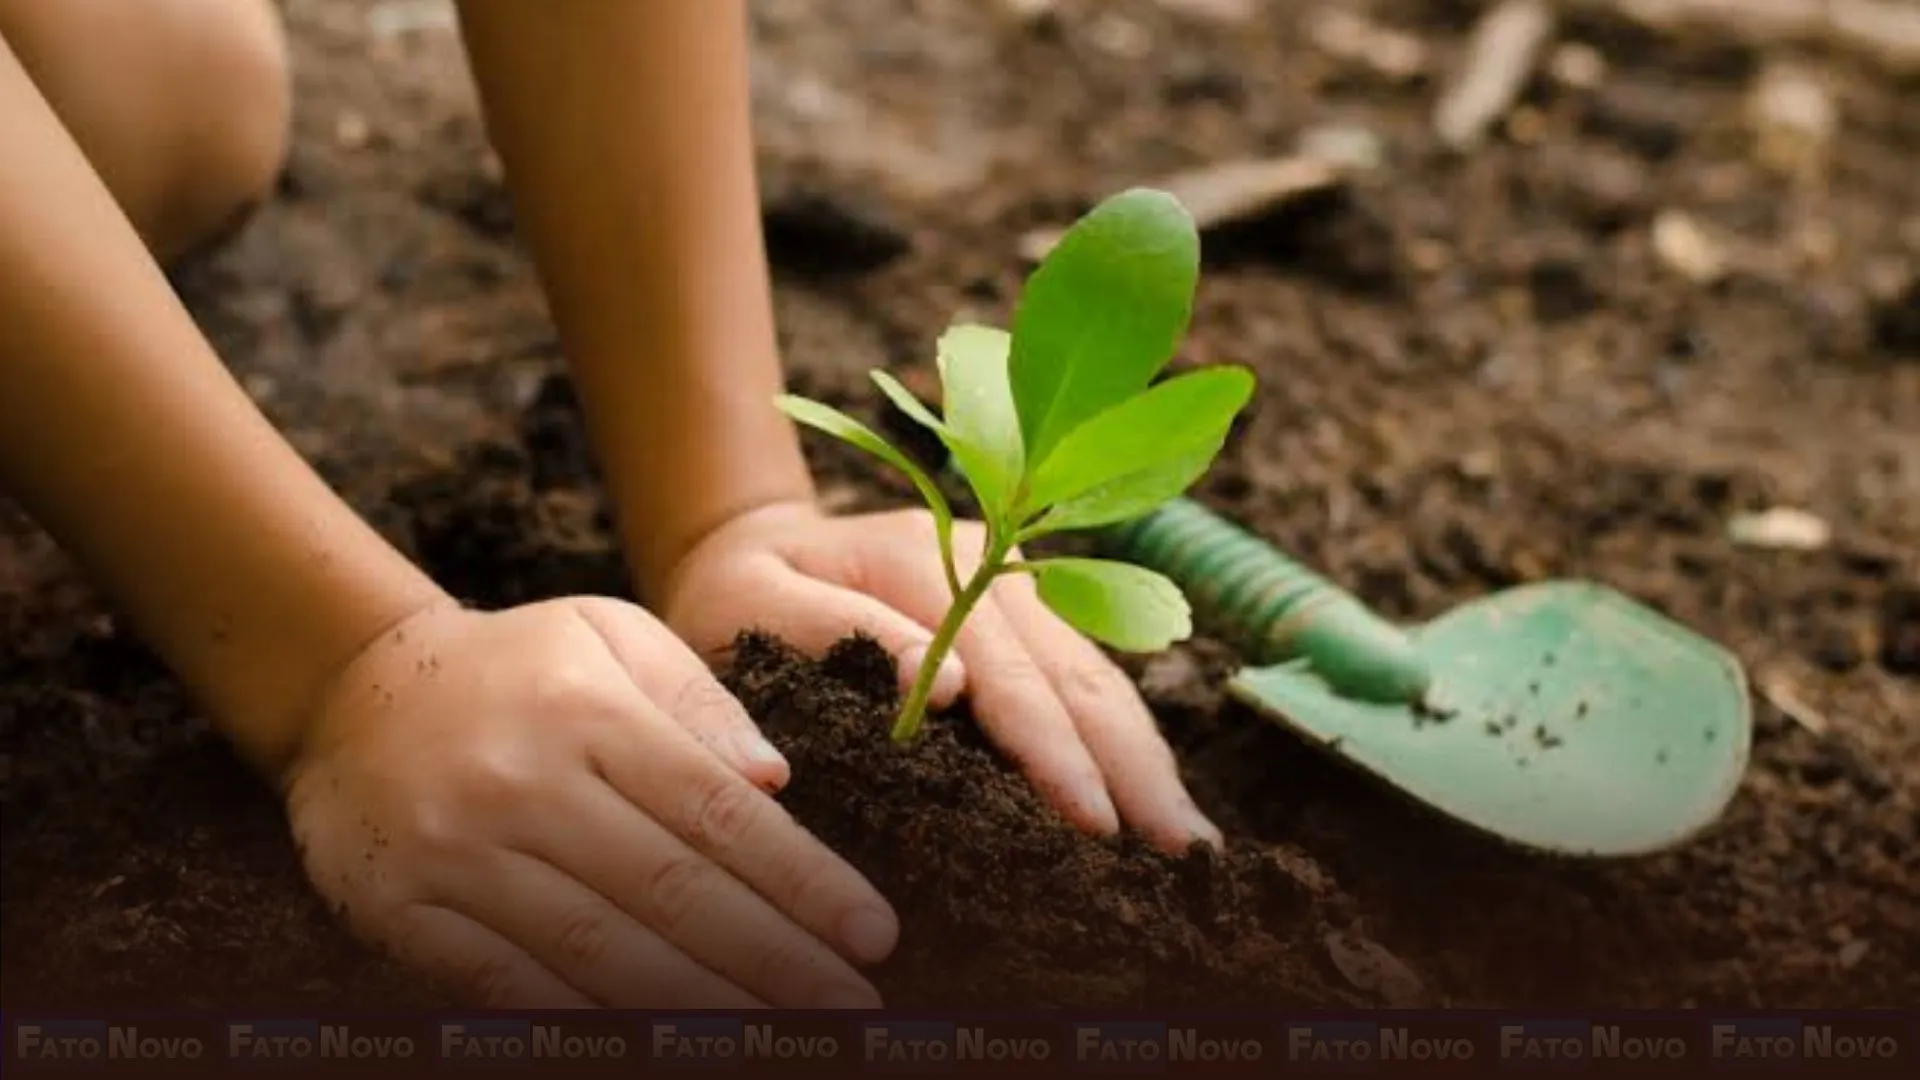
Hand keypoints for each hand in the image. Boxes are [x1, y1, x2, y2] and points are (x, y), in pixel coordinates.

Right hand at [280, 597, 895, 1007]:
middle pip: (673, 894)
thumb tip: (775, 780)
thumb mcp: (609, 634)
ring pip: (600, 953)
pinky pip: (509, 988)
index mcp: (590, 712)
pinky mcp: (405, 912)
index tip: (875, 935)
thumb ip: (697, 700)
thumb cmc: (517, 666)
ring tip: (779, 1043)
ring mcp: (458, 855)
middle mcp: (525, 784)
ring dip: (701, 1011)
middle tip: (855, 1013)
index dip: (804, 884)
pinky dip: (585, 1026)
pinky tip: (659, 1048)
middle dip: (777, 962)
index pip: (719, 815)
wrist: (350, 691)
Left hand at [661, 501, 1221, 853]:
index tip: (1094, 822)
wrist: (746, 543)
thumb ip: (833, 630)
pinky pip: (1088, 678)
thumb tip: (948, 685)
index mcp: (921, 557)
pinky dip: (1124, 741)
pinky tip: (1155, 798)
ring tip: (1189, 841)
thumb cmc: (735, 593)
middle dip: (1131, 766)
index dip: (1054, 748)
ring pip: (1097, 674)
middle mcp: (990, 558)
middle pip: (1076, 671)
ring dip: (1145, 758)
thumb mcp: (748, 604)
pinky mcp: (1027, 611)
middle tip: (1180, 853)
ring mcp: (1017, 581)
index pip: (1007, 667)